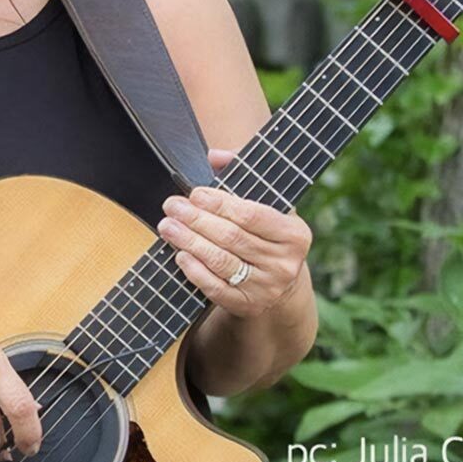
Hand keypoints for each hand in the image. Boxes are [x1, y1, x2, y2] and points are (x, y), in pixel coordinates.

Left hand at [155, 148, 312, 316]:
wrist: (279, 286)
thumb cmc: (265, 236)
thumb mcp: (266, 206)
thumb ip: (243, 175)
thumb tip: (215, 156)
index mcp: (295, 234)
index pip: (252, 215)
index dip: (220, 203)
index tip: (195, 193)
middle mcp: (285, 263)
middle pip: (232, 237)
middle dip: (197, 220)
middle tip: (172, 206)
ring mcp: (267, 287)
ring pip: (222, 262)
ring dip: (189, 242)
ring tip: (168, 226)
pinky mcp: (248, 305)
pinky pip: (216, 288)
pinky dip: (195, 271)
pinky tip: (179, 255)